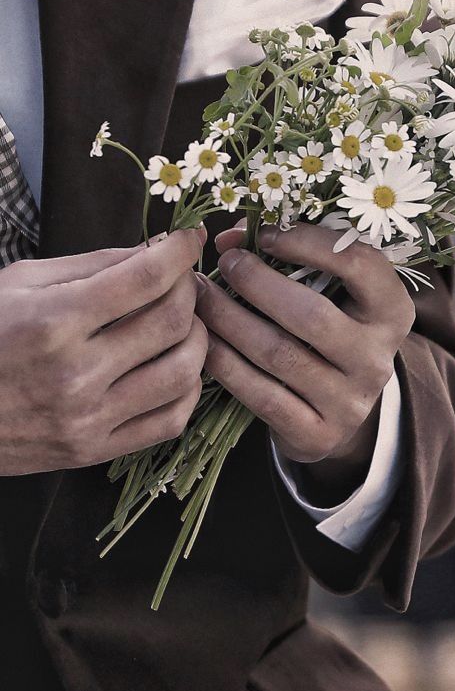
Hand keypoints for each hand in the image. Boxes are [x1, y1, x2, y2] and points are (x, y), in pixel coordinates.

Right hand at [0, 230, 207, 475]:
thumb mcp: (21, 283)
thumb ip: (92, 265)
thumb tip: (153, 250)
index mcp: (54, 321)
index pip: (145, 278)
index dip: (178, 251)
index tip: (187, 239)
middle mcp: (75, 373)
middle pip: (172, 322)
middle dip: (190, 290)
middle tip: (183, 279)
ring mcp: (87, 418)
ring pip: (183, 373)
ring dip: (197, 340)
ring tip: (181, 324)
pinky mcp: (93, 452)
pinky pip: (170, 421)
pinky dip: (187, 389)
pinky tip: (174, 367)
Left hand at [195, 222, 413, 504]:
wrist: (335, 414)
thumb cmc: (324, 333)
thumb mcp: (328, 294)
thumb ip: (289, 256)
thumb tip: (232, 237)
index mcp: (392, 311)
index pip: (360, 265)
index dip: (309, 243)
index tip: (264, 234)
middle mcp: (378, 358)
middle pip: (311, 315)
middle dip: (258, 283)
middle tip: (225, 263)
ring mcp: (349, 402)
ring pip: (278, 354)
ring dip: (229, 319)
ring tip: (202, 295)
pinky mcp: (317, 434)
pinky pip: (261, 395)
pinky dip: (225, 363)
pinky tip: (203, 339)